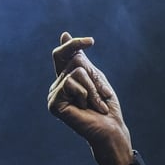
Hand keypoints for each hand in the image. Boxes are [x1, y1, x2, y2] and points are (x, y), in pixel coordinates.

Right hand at [47, 32, 132, 164]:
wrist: (110, 129)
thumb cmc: (106, 106)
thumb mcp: (96, 78)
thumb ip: (81, 60)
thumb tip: (64, 35)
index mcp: (67, 78)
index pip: (63, 55)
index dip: (73, 44)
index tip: (91, 41)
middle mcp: (58, 85)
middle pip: (74, 61)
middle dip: (94, 76)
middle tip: (102, 94)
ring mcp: (54, 94)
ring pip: (75, 72)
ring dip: (93, 88)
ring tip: (95, 104)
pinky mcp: (53, 103)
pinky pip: (71, 84)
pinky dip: (86, 95)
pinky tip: (85, 108)